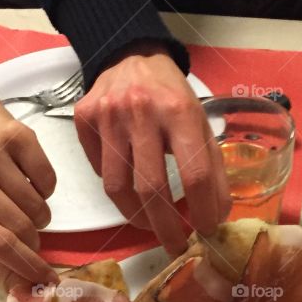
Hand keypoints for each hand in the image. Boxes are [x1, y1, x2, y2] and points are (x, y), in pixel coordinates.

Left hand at [0, 47, 57, 289]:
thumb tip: (22, 294)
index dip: (26, 263)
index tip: (47, 279)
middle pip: (19, 225)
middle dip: (33, 239)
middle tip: (32, 236)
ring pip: (36, 204)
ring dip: (40, 214)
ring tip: (25, 204)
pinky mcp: (15, 136)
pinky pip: (48, 180)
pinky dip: (46, 189)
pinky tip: (29, 180)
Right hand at [74, 45, 229, 253]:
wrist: (131, 56)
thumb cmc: (171, 95)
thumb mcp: (199, 121)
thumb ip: (211, 166)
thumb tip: (217, 215)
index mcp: (179, 111)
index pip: (194, 174)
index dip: (202, 210)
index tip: (205, 230)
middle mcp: (141, 112)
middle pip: (152, 188)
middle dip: (166, 228)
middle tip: (175, 246)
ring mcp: (108, 116)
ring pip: (117, 187)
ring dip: (137, 218)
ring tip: (151, 227)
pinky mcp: (84, 120)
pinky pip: (99, 171)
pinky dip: (117, 189)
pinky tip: (130, 191)